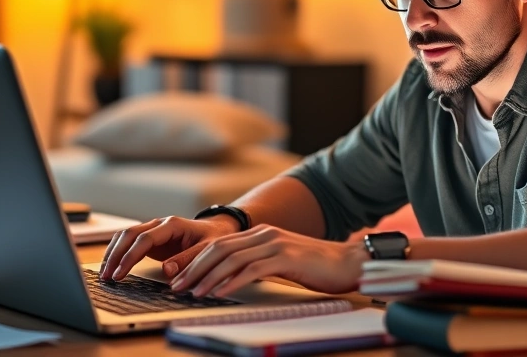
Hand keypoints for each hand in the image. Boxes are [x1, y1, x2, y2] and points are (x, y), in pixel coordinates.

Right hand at [99, 215, 239, 281]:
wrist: (217, 229)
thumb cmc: (213, 239)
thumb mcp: (208, 250)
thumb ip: (188, 259)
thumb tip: (167, 270)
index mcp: (173, 225)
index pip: (145, 238)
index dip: (130, 256)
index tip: (120, 274)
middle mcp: (159, 224)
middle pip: (129, 235)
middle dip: (115, 255)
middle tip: (106, 277)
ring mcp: (153, 230)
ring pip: (125, 236)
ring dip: (112, 253)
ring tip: (104, 274)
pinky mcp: (150, 238)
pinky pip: (128, 242)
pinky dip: (117, 252)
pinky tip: (110, 267)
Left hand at [168, 225, 369, 297]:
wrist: (348, 263)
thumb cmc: (316, 267)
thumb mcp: (280, 261)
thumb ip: (257, 264)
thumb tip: (230, 279)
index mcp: (260, 234)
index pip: (219, 244)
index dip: (195, 259)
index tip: (179, 275)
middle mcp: (264, 234)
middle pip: (219, 248)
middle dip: (194, 267)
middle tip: (177, 285)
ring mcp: (275, 244)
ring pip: (232, 258)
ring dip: (208, 277)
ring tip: (194, 292)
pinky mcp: (286, 258)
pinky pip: (252, 270)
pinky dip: (232, 282)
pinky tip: (220, 293)